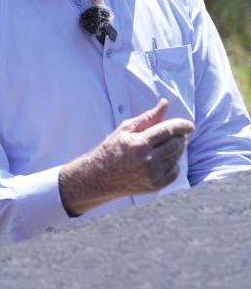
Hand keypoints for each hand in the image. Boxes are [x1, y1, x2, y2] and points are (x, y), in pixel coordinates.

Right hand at [59, 99, 193, 215]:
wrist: (98, 177)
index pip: (168, 130)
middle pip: (176, 144)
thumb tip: (164, 104)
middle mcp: (148, 160)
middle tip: (177, 134)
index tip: (189, 124)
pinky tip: (163, 159)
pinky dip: (173, 163)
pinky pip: (175, 171)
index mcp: (139, 144)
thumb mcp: (125, 130)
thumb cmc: (111, 150)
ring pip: (177, 157)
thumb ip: (148, 117)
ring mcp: (153, 174)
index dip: (182, 125)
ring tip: (166, 145)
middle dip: (180, 137)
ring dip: (176, 149)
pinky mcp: (156, 185)